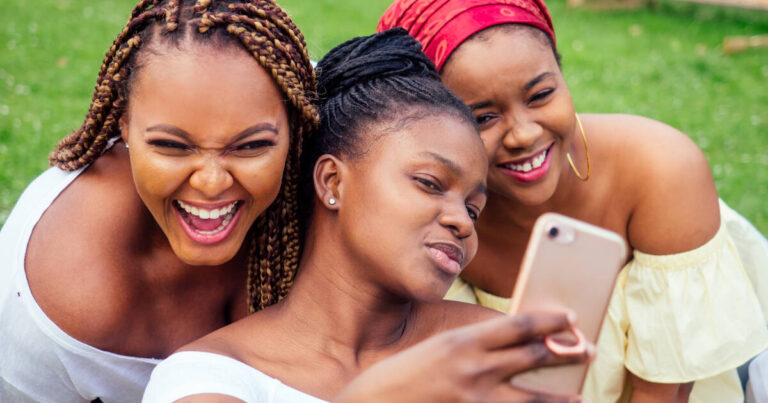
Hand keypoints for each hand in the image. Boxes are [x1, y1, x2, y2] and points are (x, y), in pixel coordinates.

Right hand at [335, 313, 593, 402]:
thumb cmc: (404, 376)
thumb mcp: (439, 350)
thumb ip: (475, 347)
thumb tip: (512, 347)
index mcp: (464, 341)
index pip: (519, 325)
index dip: (549, 319)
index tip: (570, 317)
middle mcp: (475, 369)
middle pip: (534, 356)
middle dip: (566, 352)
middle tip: (589, 350)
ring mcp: (478, 400)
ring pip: (535, 398)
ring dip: (562, 395)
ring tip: (578, 394)